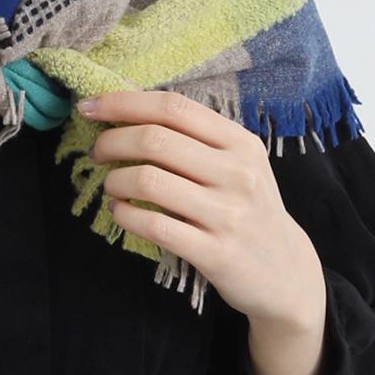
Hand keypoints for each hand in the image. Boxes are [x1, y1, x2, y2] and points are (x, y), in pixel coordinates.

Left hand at [83, 88, 325, 330]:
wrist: (285, 272)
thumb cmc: (248, 207)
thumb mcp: (237, 163)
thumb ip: (194, 136)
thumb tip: (126, 108)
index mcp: (240, 142)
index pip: (173, 107)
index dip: (124, 102)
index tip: (89, 107)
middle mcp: (237, 173)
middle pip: (155, 139)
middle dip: (112, 141)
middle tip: (97, 152)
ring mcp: (228, 214)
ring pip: (148, 180)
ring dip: (115, 180)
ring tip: (111, 185)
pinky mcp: (215, 253)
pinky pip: (154, 225)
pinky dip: (125, 214)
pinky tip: (120, 211)